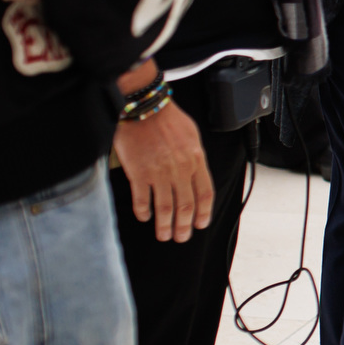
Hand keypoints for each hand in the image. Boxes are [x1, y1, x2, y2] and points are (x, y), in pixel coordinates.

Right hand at [112, 98, 214, 243]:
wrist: (144, 107)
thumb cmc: (168, 119)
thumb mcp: (191, 136)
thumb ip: (194, 157)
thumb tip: (196, 175)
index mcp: (196, 160)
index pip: (205, 194)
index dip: (204, 213)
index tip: (200, 224)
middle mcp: (180, 169)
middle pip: (186, 205)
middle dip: (184, 226)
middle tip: (181, 237)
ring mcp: (159, 172)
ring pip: (165, 208)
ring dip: (165, 225)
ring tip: (163, 235)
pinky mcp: (138, 172)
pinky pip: (142, 199)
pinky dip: (144, 211)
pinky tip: (144, 217)